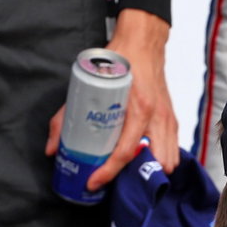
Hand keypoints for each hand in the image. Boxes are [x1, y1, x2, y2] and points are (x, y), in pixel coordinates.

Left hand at [45, 8, 177, 191]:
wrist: (143, 44)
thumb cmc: (117, 61)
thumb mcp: (86, 85)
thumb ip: (66, 116)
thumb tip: (53, 148)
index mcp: (137, 109)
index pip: (124, 152)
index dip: (107, 172)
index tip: (94, 182)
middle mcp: (156, 118)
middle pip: (155, 164)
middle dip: (138, 178)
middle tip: (117, 180)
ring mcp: (167, 120)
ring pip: (169, 161)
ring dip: (153, 171)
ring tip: (133, 172)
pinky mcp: (172, 120)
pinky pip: (173, 150)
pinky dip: (162, 160)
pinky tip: (147, 159)